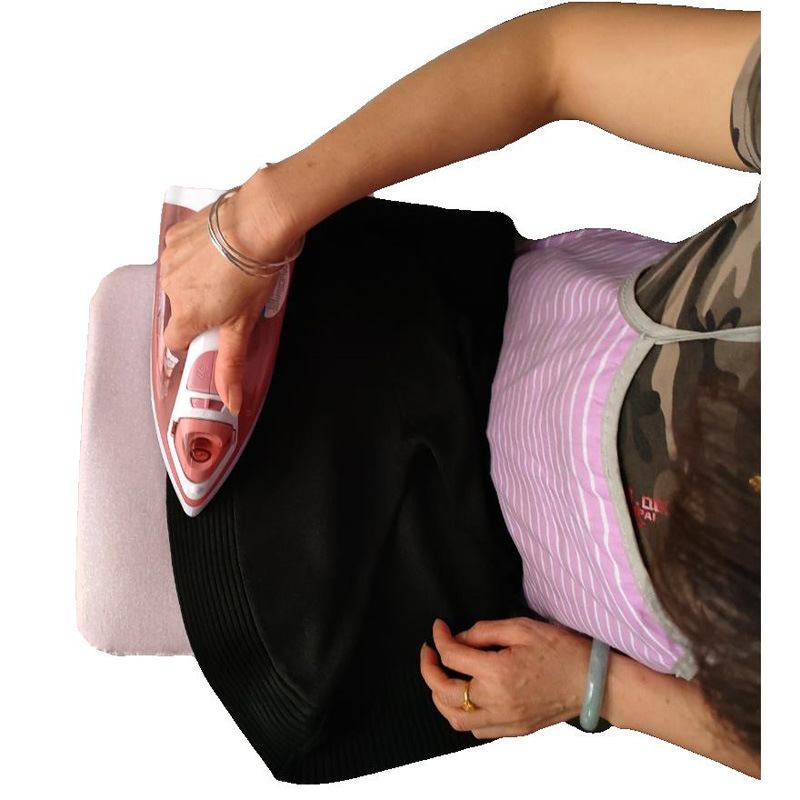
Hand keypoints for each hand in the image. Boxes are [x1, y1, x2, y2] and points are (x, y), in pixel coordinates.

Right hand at [159, 169, 299, 414]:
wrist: (255, 224)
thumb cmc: (252, 272)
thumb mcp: (243, 326)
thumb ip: (230, 365)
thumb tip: (231, 402)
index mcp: (186, 315)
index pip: (176, 341)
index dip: (193, 339)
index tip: (209, 332)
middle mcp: (171, 288)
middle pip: (180, 310)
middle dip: (199, 308)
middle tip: (226, 299)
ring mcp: (170, 260)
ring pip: (178, 282)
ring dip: (196, 282)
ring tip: (224, 274)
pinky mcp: (174, 237)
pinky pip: (178, 255)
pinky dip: (193, 257)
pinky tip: (215, 254)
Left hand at [419, 617, 589, 738]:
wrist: (593, 681)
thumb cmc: (562, 650)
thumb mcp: (522, 628)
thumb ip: (485, 631)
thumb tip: (458, 637)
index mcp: (498, 671)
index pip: (452, 656)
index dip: (439, 638)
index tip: (438, 628)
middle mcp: (497, 700)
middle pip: (444, 692)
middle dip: (428, 670)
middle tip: (428, 653)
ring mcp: (506, 719)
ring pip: (456, 719)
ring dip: (440, 698)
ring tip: (440, 677)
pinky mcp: (515, 729)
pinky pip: (477, 731)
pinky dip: (462, 716)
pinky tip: (465, 698)